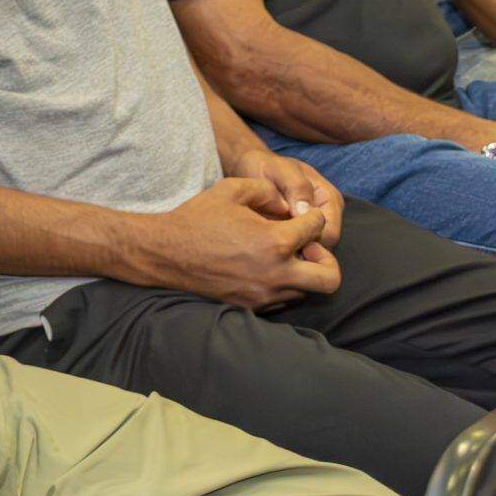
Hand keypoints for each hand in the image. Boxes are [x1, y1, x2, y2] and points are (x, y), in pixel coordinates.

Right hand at [138, 177, 338, 310]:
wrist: (165, 253)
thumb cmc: (198, 218)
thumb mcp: (231, 189)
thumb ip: (267, 190)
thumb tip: (287, 206)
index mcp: (275, 241)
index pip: (318, 229)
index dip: (313, 218)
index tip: (301, 217)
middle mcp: (276, 272)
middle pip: (330, 278)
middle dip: (326, 259)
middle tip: (307, 248)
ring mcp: (265, 293)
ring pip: (307, 290)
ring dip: (303, 272)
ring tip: (281, 256)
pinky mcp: (252, 306)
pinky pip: (284, 299)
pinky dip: (283, 284)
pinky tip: (264, 268)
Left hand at [224, 147, 344, 247]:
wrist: (249, 168)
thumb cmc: (267, 167)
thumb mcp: (281, 170)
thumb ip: (296, 187)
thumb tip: (306, 212)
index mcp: (329, 199)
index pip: (330, 233)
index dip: (310, 241)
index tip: (283, 239)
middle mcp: (326, 216)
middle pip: (322, 248)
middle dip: (300, 249)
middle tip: (271, 245)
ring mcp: (313, 227)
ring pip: (308, 252)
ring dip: (290, 252)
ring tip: (266, 244)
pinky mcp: (297, 235)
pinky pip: (295, 252)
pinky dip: (282, 252)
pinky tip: (265, 246)